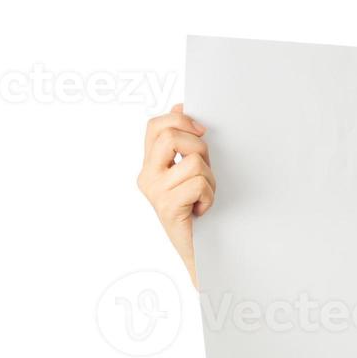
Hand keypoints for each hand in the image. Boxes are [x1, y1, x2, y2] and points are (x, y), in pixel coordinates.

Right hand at [137, 102, 216, 287]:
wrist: (202, 252)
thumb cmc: (199, 210)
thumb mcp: (193, 169)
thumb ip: (184, 142)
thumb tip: (181, 105)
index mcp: (150, 165)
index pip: (156, 125)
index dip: (179, 119)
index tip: (201, 131)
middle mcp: (147, 177)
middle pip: (172, 136)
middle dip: (200, 149)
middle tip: (204, 172)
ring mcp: (155, 192)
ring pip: (193, 162)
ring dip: (209, 180)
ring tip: (203, 197)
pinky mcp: (168, 207)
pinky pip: (198, 184)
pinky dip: (209, 197)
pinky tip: (201, 210)